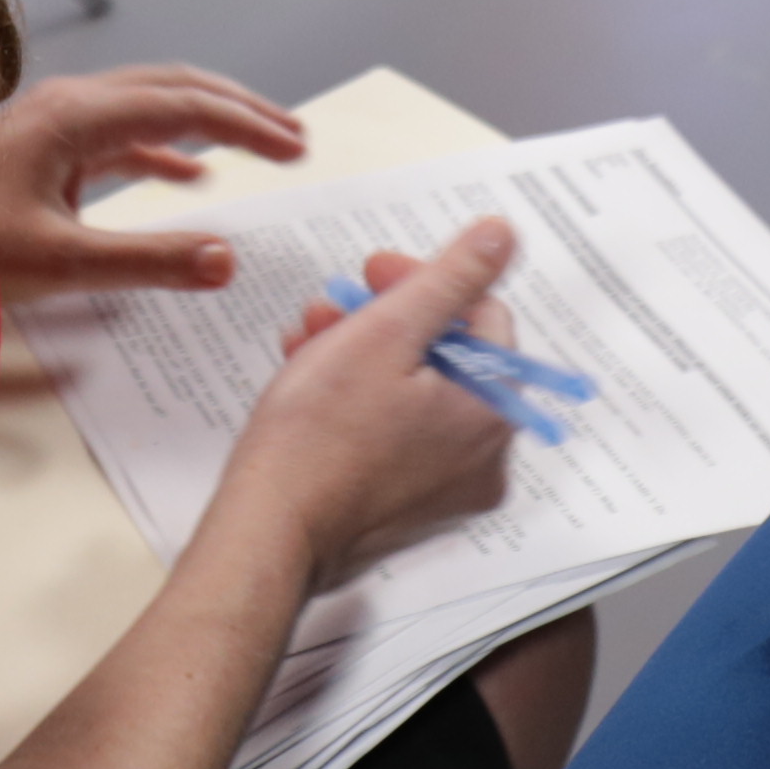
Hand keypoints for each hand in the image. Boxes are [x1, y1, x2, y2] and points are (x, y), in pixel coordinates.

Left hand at [0, 64, 305, 295]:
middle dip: (240, 109)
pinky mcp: (45, 149)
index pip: (185, 106)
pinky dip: (167, 148)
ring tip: (261, 146)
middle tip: (295, 138)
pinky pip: (123, 135)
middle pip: (175, 88)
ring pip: (151, 106)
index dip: (247, 126)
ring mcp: (55, 123)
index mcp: (76, 118)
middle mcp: (69, 106)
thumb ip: (147, 261)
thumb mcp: (61, 263)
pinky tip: (193, 176)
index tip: (296, 149)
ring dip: (209, 123)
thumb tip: (227, 259)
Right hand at [215, 222, 532, 582]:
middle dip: (386, 320)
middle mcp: (484, 461)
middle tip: (334, 308)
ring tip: (309, 343)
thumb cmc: (316, 440)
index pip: (483, 319)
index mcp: (492, 416)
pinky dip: (363, 404)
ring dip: (365, 356)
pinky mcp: (408, 510)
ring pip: (417, 396)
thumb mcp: (386, 332)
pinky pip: (400, 437)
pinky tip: (314, 385)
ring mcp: (447, 492)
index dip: (426, 283)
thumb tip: (500, 236)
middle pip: (449, 359)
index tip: (375, 273)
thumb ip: (451, 278)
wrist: (269, 531)